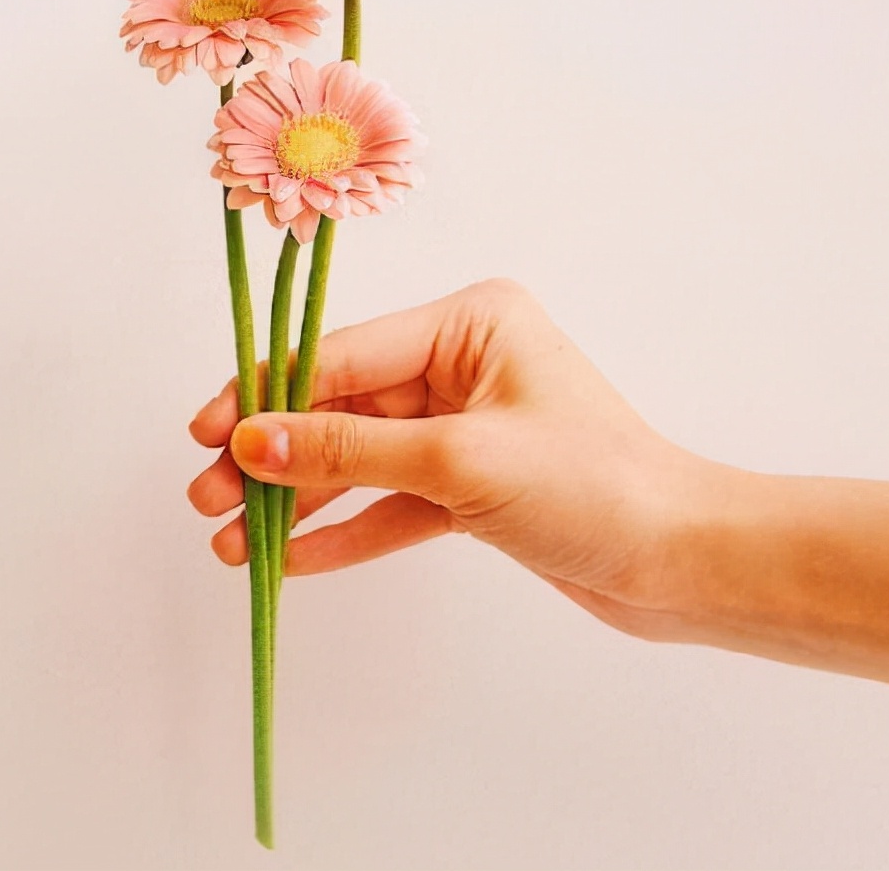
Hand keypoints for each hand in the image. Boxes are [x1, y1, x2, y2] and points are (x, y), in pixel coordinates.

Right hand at [187, 278, 712, 637]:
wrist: (682, 565)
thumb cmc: (591, 487)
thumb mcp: (458, 460)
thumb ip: (347, 451)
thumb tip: (249, 444)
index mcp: (470, 322)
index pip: (344, 355)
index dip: (268, 395)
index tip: (206, 435)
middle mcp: (463, 362)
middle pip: (343, 407)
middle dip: (276, 456)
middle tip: (207, 497)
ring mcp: (465, 424)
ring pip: (361, 458)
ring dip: (300, 500)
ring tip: (233, 540)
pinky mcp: (472, 484)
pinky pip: (393, 500)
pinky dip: (348, 529)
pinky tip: (292, 560)